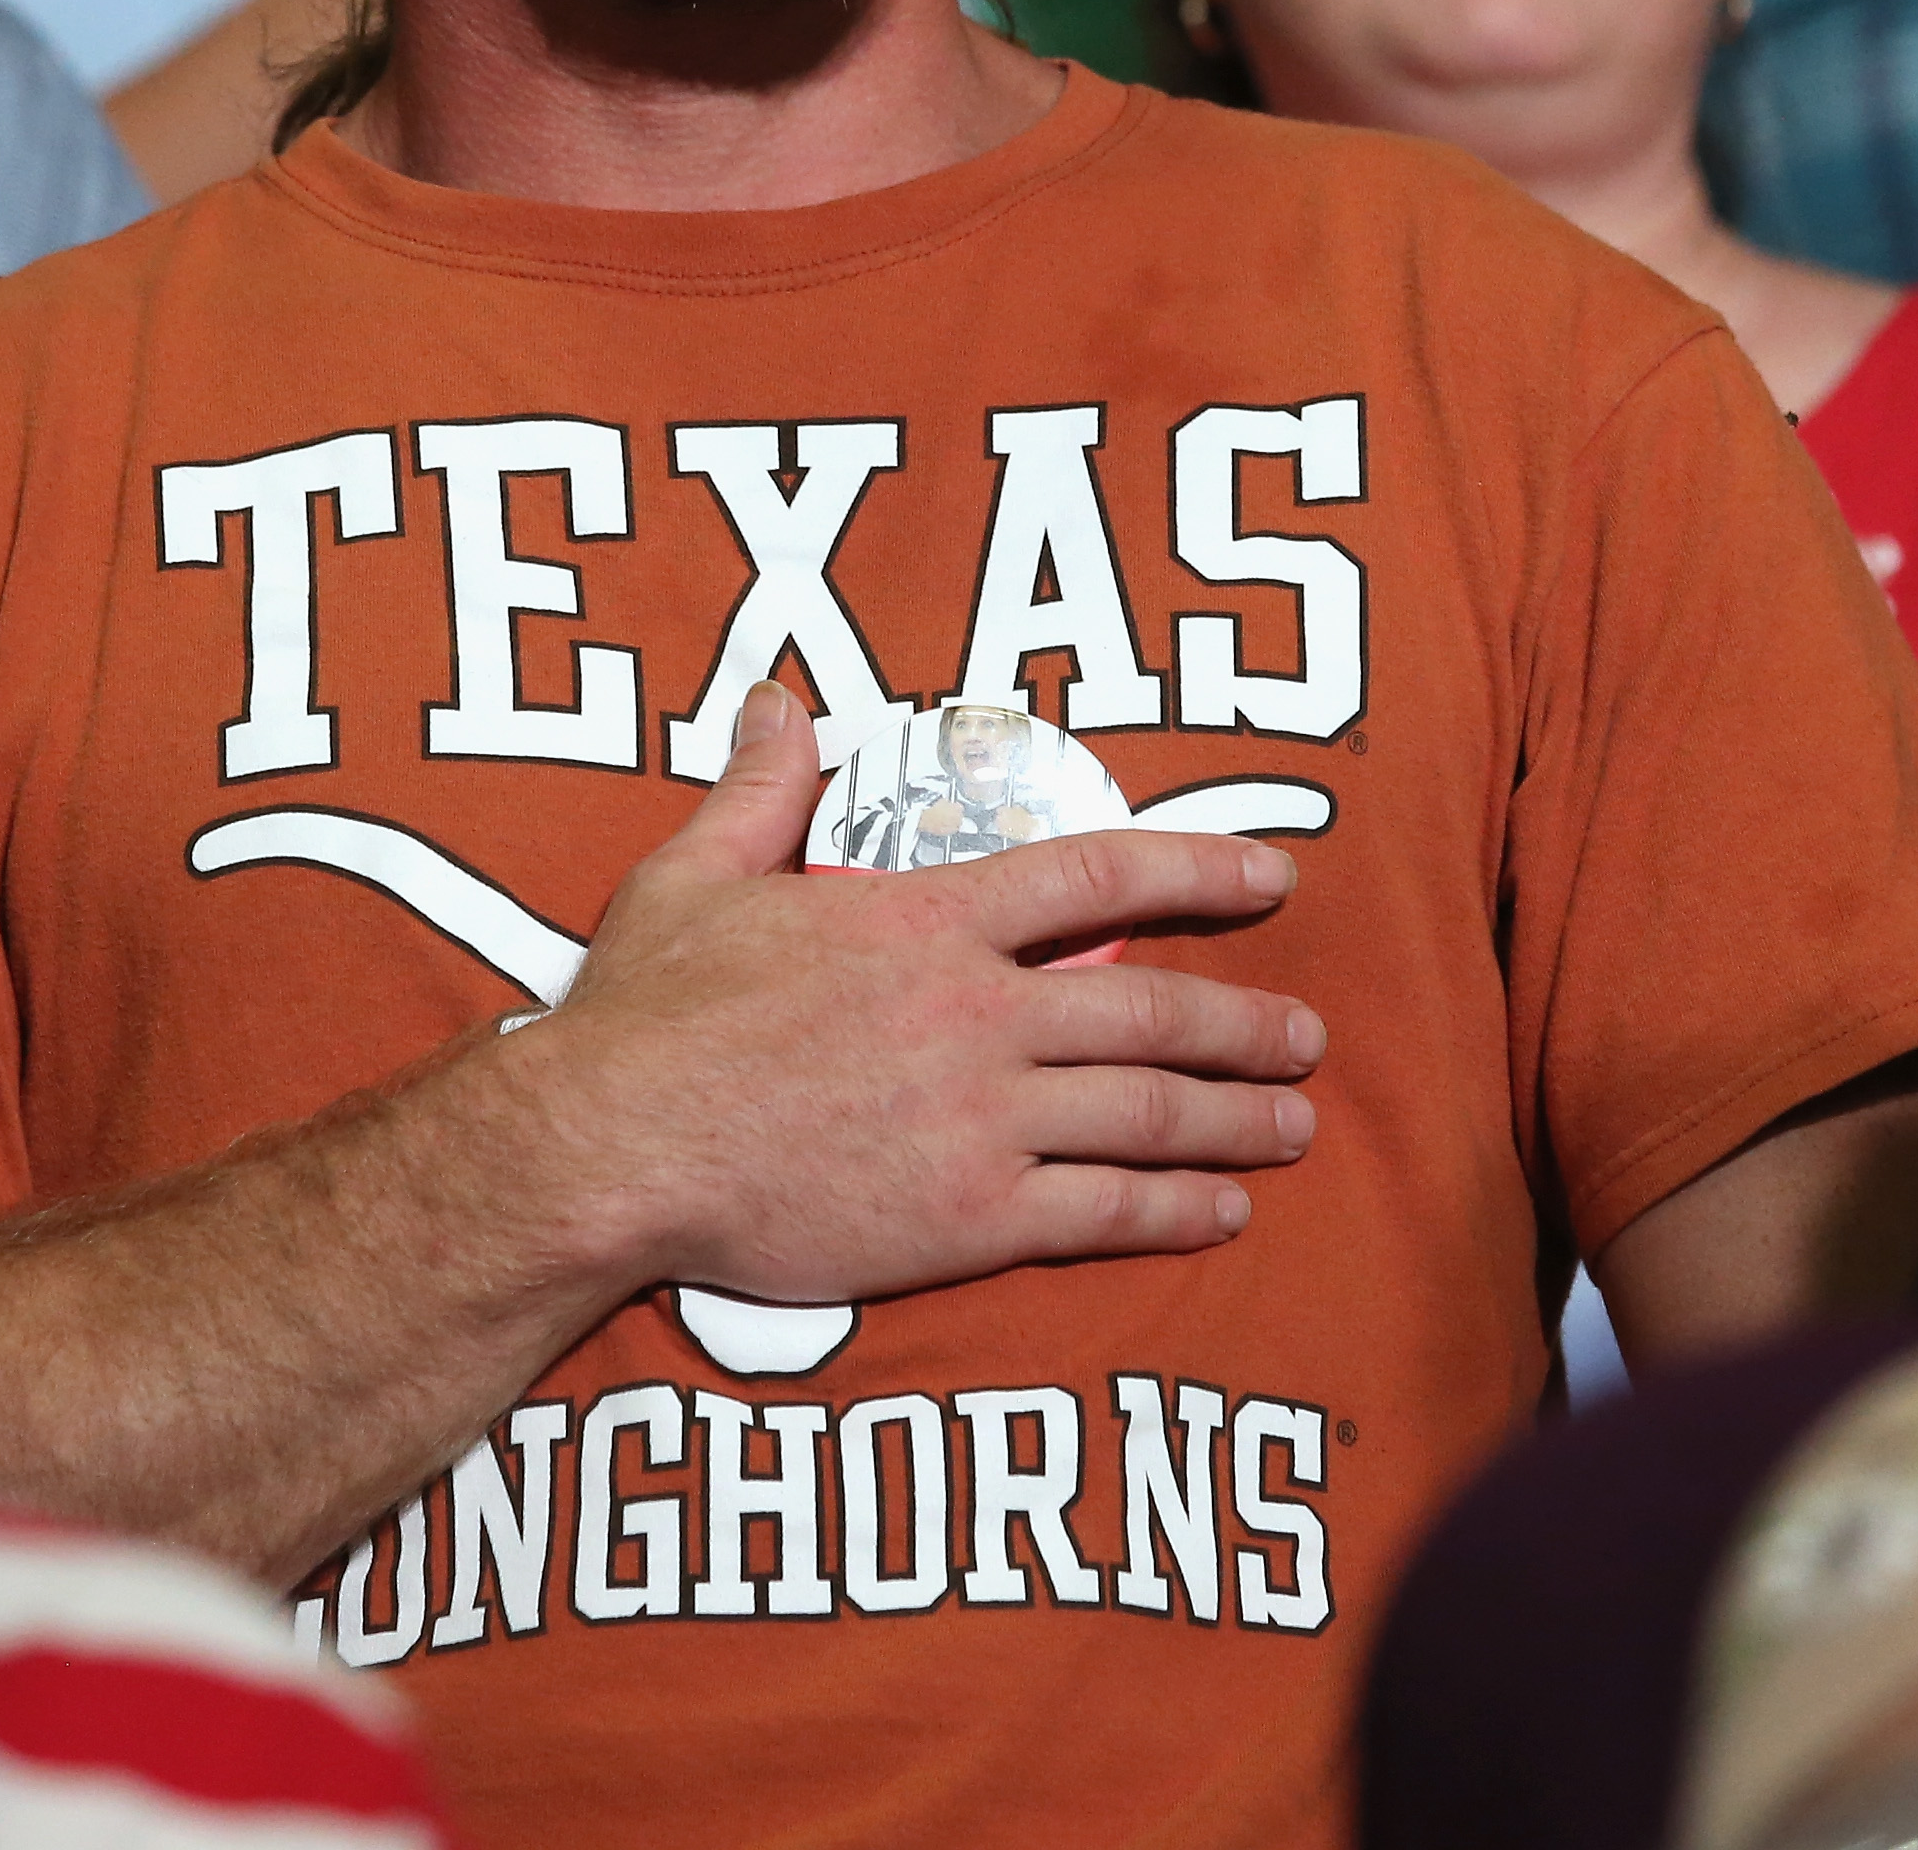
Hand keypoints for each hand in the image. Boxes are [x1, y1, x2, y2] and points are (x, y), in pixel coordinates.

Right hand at [509, 685, 1323, 1310]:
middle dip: (1246, 1021)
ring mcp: (982, 1117)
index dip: (1200, 868)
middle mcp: (978, 1012)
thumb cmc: (645, 1017)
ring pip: (1149, 1110)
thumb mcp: (693, 875)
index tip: (1273, 876)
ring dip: (1237, 1118)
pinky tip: (1223, 1210)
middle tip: (1307, 1035)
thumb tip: (777, 701)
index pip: (1099, 875)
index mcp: (927, 921)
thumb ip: (759, 790)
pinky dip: (1179, 1209)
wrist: (611, 1148)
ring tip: (1295, 1124)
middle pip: (1153, 1005)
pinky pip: (1104, 1210)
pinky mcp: (968, 1216)